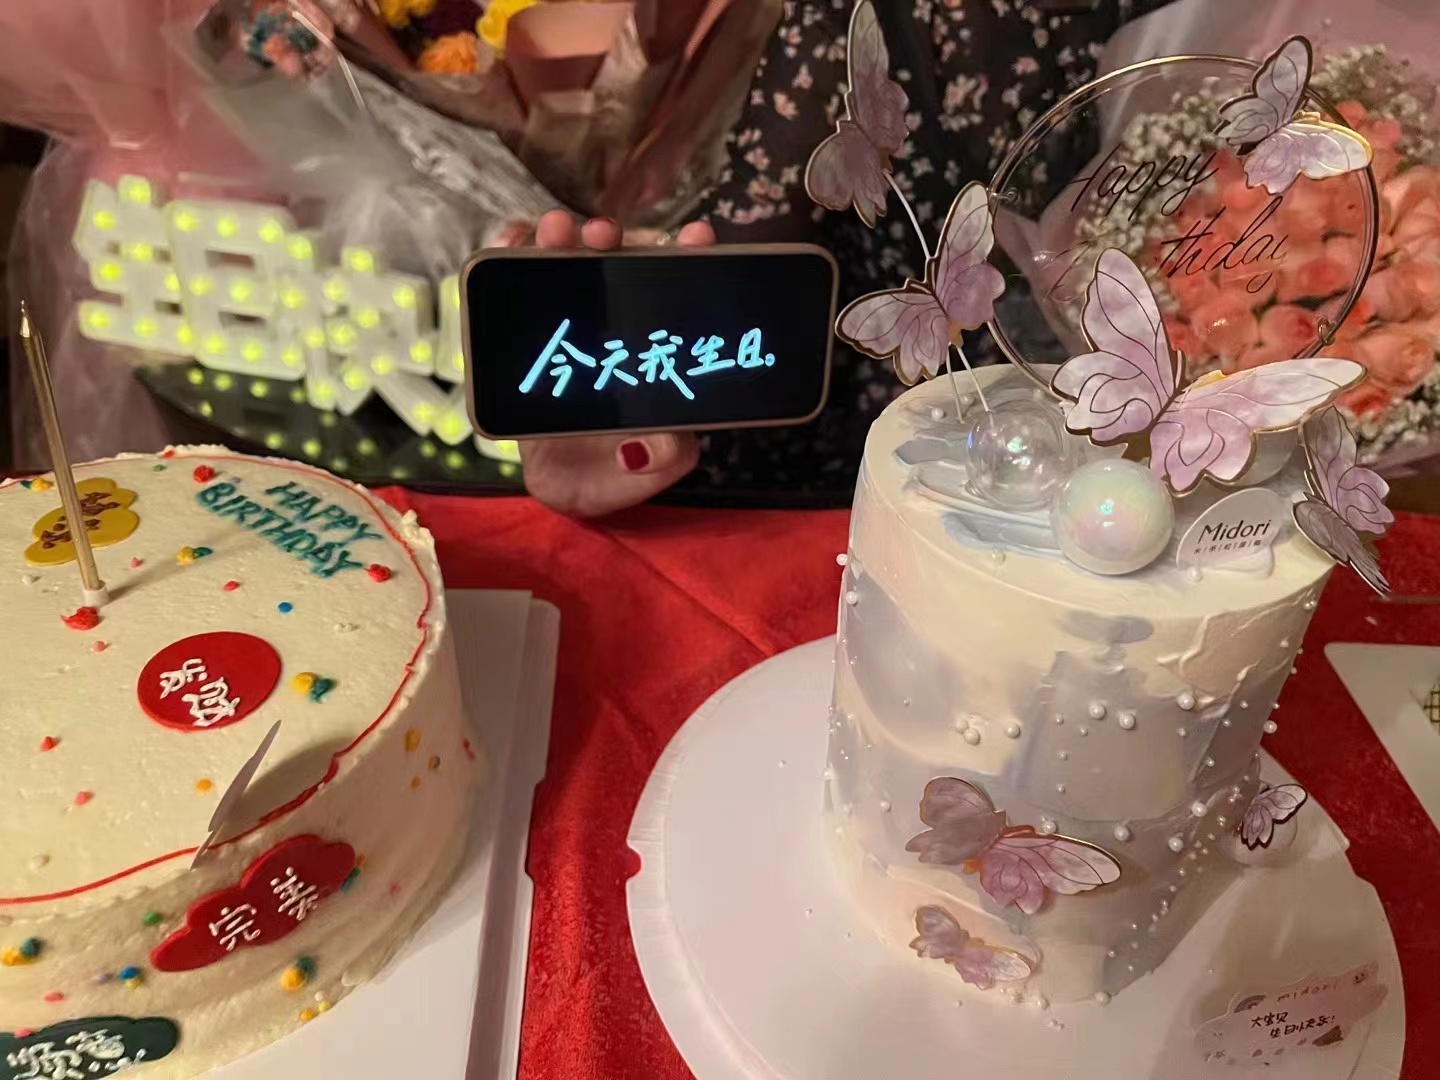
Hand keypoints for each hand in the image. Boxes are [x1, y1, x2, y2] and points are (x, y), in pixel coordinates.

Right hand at [501, 210, 715, 517]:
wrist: (563, 485)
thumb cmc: (613, 474)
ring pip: (569, 265)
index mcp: (659, 349)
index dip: (689, 261)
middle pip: (619, 266)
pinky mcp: (528, 326)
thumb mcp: (645, 473)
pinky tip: (511, 240)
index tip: (696, 238)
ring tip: (555, 232)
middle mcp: (619, 326)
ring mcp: (573, 321)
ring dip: (562, 239)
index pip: (676, 294)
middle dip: (615, 239)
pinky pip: (517, 282)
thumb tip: (665, 444)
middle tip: (603, 235)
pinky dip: (512, 251)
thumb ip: (664, 459)